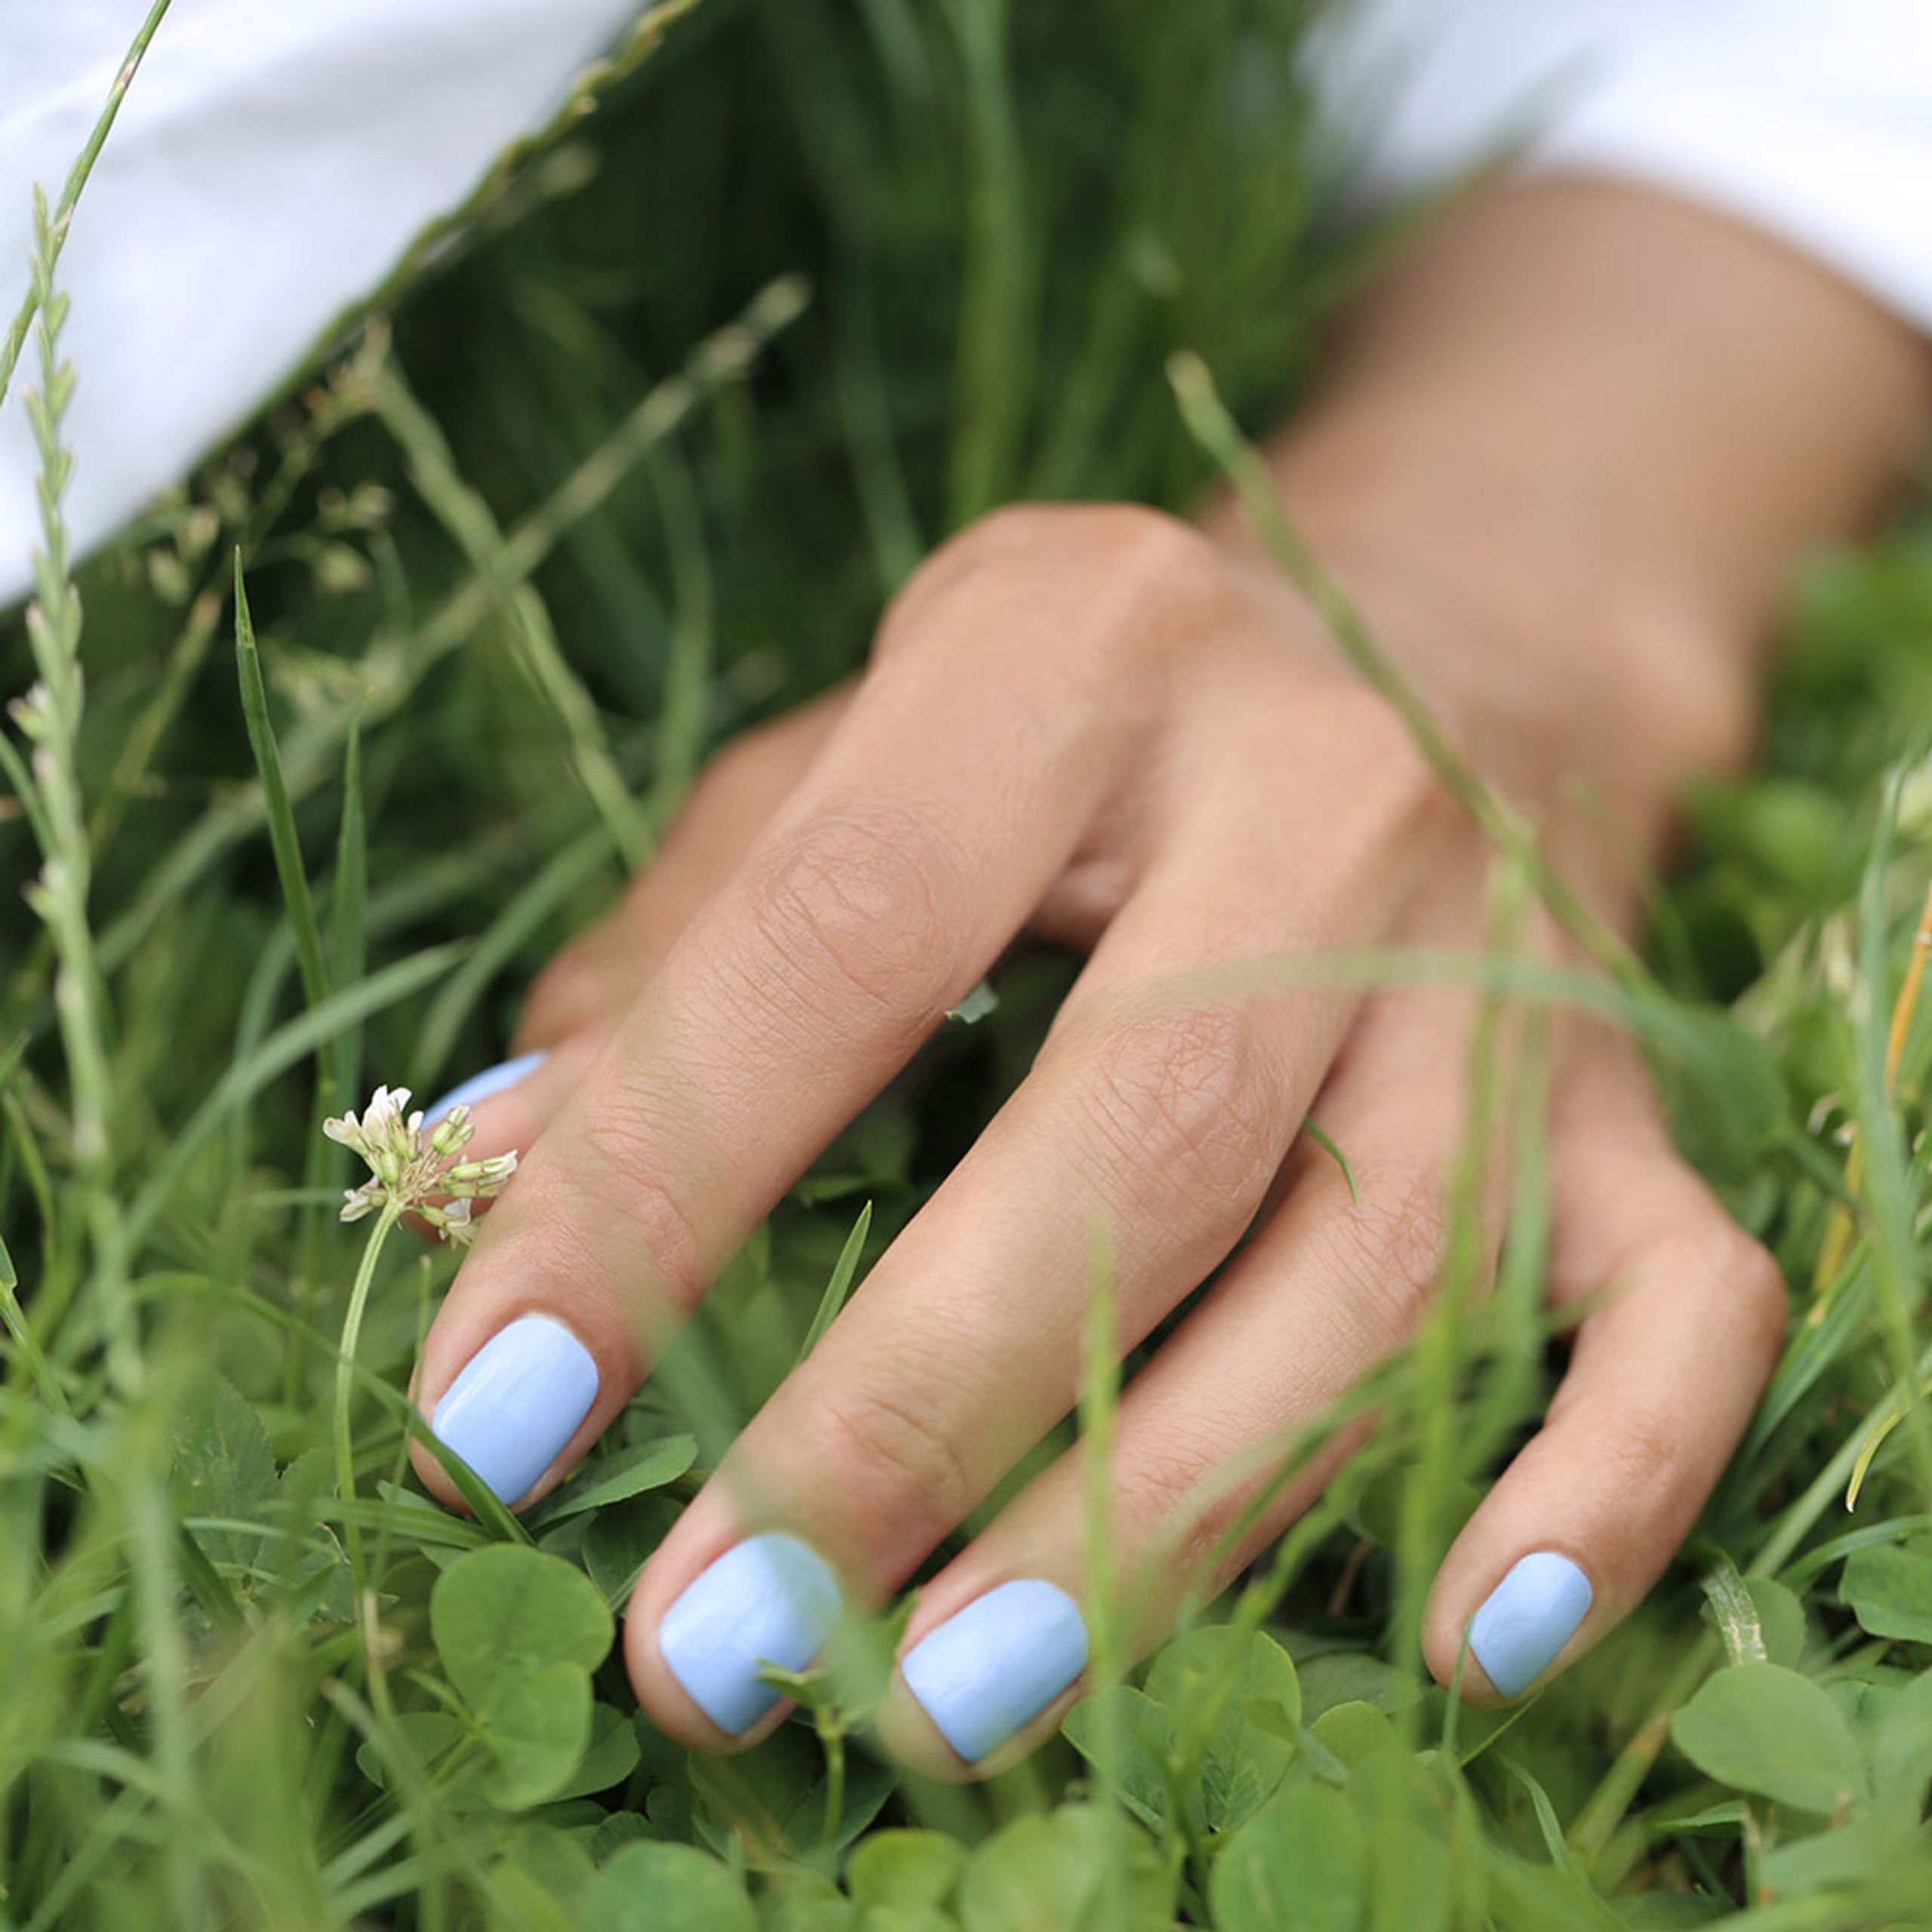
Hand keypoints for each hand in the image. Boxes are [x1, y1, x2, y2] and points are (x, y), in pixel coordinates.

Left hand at [405, 493, 1782, 1771]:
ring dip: (1155, 1525)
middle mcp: (1332, 788)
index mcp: (1081, 645)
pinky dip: (1599, 1493)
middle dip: (903, 1418)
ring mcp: (1512, 966)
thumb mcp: (858, 758)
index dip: (649, 1188)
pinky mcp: (1637, 1108)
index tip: (490, 1409)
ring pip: (1372, 1280)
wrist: (1428, 651)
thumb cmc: (1078, 734)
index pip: (836, 937)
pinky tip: (1465, 1642)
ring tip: (938, 1704)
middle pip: (1133, 1142)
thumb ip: (678, 951)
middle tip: (712, 1637)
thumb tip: (483, 1177)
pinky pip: (1683, 1317)